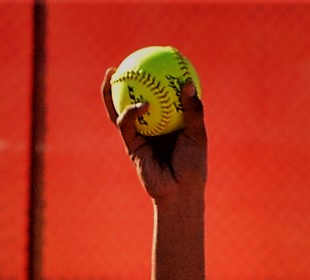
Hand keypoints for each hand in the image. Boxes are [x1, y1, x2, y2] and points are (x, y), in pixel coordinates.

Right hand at [102, 71, 205, 202]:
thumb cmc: (193, 165)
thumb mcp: (197, 135)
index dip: (153, 77)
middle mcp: (150, 125)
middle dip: (125, 79)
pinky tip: (141, 103)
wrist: (180, 192)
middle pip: (132, 97)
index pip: (157, 94)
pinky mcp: (131, 145)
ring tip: (112, 73)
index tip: (155, 58)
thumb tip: (188, 84)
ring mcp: (138, 134)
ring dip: (112, 91)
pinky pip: (126, 124)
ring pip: (120, 108)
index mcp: (166, 120)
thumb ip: (193, 111)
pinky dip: (132, 112)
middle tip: (127, 60)